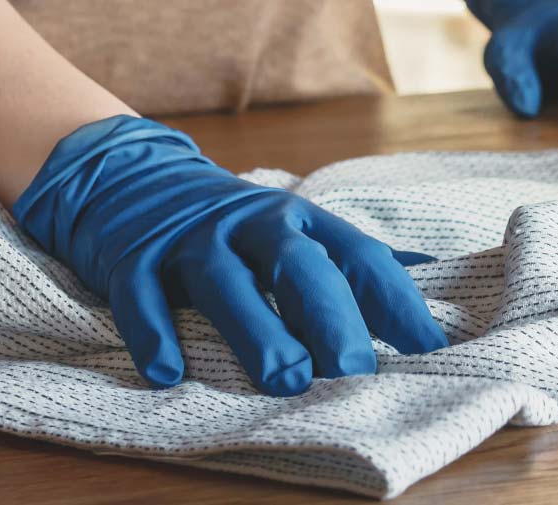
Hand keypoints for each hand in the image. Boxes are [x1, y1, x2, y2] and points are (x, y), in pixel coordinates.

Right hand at [12, 116, 448, 395]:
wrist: (128, 175)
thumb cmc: (230, 224)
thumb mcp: (291, 228)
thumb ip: (348, 259)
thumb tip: (429, 275)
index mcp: (299, 220)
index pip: (359, 255)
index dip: (395, 301)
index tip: (427, 351)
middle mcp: (249, 223)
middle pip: (297, 265)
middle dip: (330, 317)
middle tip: (354, 372)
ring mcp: (190, 239)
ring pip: (226, 281)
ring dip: (257, 331)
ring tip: (285, 382)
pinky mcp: (132, 257)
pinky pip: (142, 295)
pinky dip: (153, 333)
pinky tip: (168, 373)